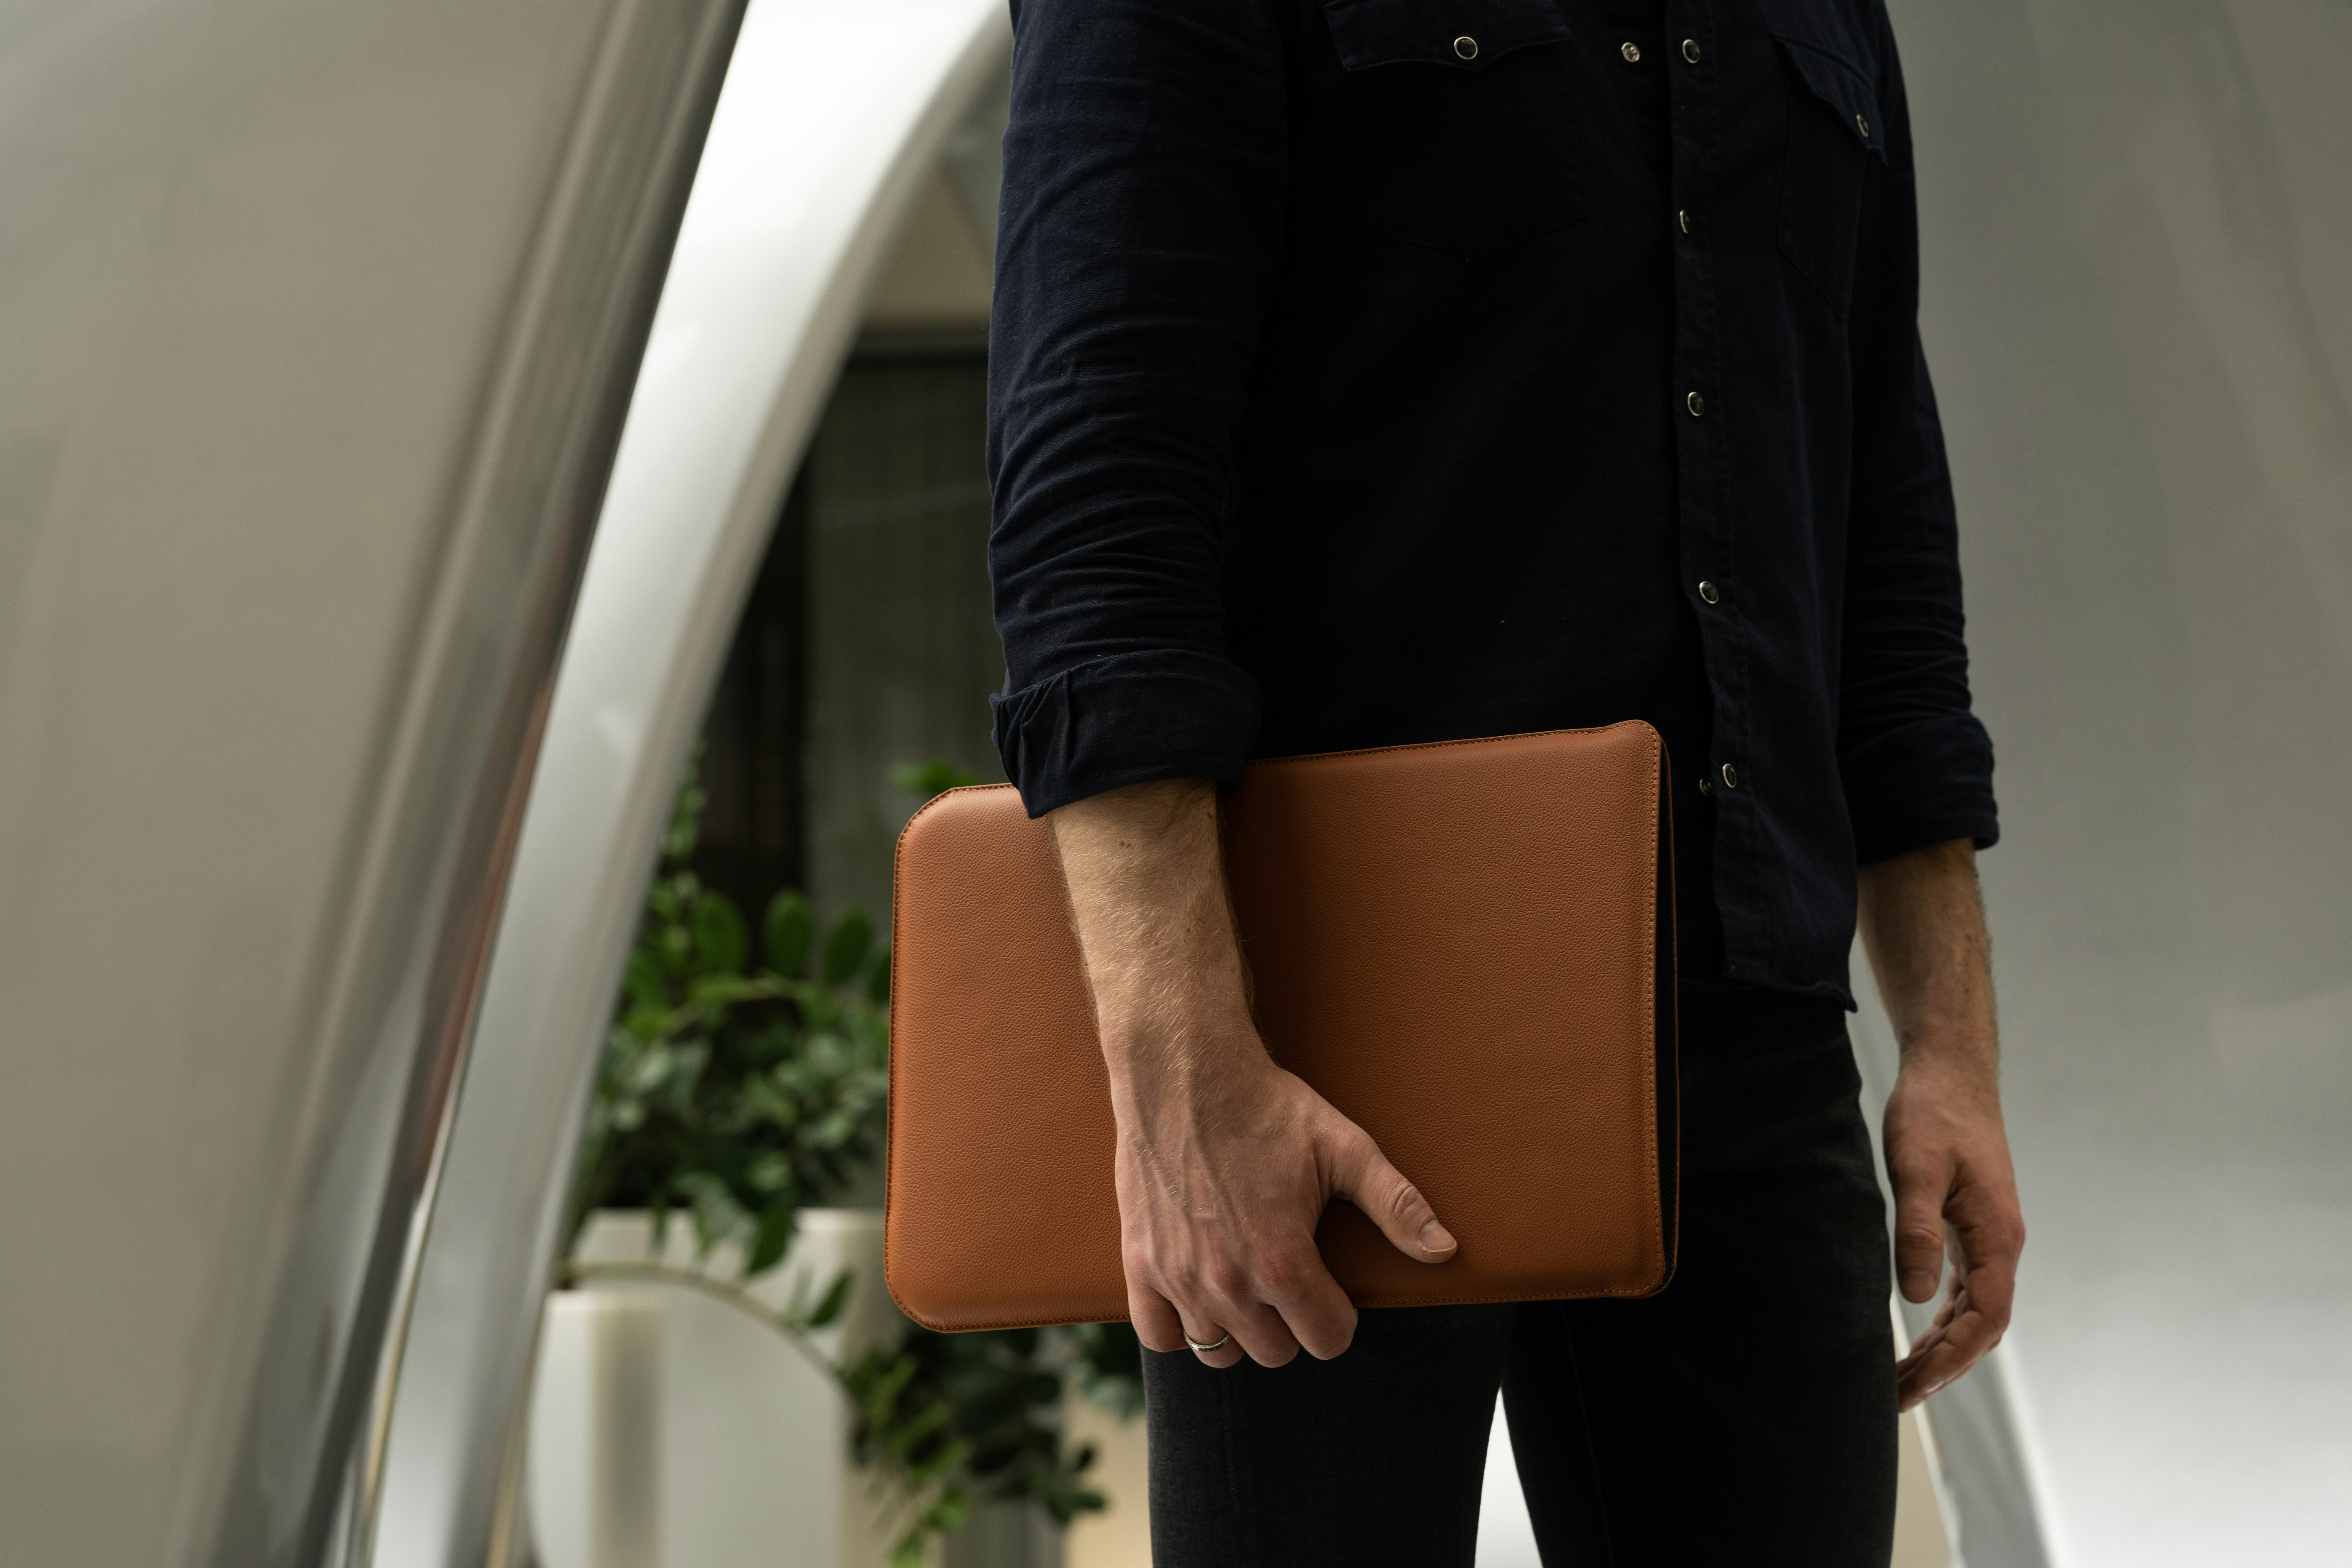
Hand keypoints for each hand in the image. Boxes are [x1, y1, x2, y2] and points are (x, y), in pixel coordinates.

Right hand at [1048, 776, 1453, 1370]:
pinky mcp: (1141, 1262)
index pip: (1327, 1340)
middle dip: (1291, 1321)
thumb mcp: (1344, 1148)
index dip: (1338, 1316)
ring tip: (1247, 1284)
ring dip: (1239, 1327)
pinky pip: (1160, 1336)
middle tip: (1289, 1276)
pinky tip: (1198, 1295)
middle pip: (1275, 1352)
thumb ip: (1396, 1205)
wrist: (1185, 1071)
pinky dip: (1180, 1326)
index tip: (1332, 1287)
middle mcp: (1228, 1282)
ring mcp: (1179, 1277)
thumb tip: (1446, 1249)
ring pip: (1218, 1351)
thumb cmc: (1267, 1108)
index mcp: (1282, 1262)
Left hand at [1857, 837, 2025, 1411]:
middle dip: (1943, 1366)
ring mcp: (1988, 1236)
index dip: (1953, 1358)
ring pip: (1973, 1310)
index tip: (1915, 1385)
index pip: (1986, 1319)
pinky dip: (1943, 1319)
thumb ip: (1919, 1230)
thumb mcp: (1916, 1168)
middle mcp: (2000, 1244)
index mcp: (1997, 1237)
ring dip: (1942, 1348)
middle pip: (1981, 1325)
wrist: (1949, 1069)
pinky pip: (1965, 1288)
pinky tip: (1917, 1334)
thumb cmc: (1933, 1111)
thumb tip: (1918, 1296)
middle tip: (1896, 1398)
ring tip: (1900, 1380)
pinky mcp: (1971, 1225)